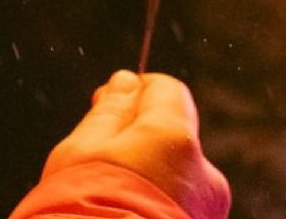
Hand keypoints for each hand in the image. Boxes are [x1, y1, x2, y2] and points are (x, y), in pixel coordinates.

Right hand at [42, 71, 229, 218]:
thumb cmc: (80, 215)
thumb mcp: (79, 155)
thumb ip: (109, 113)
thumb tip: (125, 81)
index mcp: (175, 139)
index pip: (165, 90)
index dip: (135, 92)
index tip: (108, 103)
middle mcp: (203, 172)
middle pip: (173, 135)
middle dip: (141, 141)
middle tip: (98, 163)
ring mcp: (206, 211)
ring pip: (176, 177)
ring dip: (149, 180)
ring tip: (108, 202)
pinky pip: (179, 207)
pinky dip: (156, 209)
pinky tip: (125, 218)